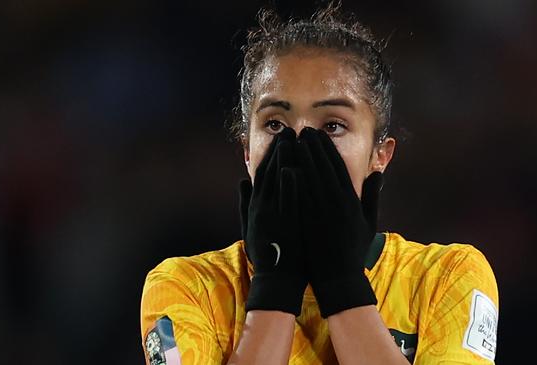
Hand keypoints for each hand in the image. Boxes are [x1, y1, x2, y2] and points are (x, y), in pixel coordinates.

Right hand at [239, 127, 306, 315]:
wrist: (277, 281)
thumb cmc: (268, 255)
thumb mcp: (250, 228)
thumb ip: (245, 204)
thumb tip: (241, 181)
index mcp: (257, 205)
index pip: (263, 172)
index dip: (272, 152)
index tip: (281, 136)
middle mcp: (263, 207)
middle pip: (271, 171)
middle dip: (280, 148)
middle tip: (291, 130)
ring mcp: (273, 216)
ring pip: (278, 183)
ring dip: (285, 160)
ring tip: (295, 140)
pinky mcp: (285, 227)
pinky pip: (287, 202)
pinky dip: (289, 186)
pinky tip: (293, 169)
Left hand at [296, 127, 382, 317]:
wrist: (338, 278)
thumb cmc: (353, 251)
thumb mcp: (368, 222)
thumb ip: (372, 196)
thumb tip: (377, 173)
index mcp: (350, 200)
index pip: (338, 167)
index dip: (327, 149)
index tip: (319, 136)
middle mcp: (336, 203)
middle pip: (321, 167)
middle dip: (312, 147)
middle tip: (303, 131)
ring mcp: (320, 212)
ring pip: (308, 177)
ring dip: (300, 157)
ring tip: (292, 141)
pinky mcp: (306, 221)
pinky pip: (298, 195)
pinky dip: (291, 178)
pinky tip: (283, 164)